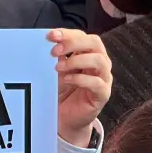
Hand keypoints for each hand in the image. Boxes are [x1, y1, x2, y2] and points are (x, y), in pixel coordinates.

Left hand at [49, 29, 111, 147]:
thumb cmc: (62, 92)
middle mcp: (99, 63)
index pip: (83, 36)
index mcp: (88, 53)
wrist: (65, 118)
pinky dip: (81, 79)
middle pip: (95, 43)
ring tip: (58, 67)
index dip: (68, 33)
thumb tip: (48, 40)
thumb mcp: (56, 70)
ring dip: (77, 60)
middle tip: (54, 50)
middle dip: (74, 43)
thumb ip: (56, 56)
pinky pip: (97, 83)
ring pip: (100, 61)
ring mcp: (103, 78)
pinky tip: (67, 80)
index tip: (51, 35)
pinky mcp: (102, 94)